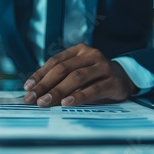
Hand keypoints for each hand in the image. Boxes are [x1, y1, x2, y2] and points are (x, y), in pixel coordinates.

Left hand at [22, 44, 138, 106]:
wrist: (125, 79)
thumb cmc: (95, 78)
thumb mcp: (79, 72)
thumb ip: (61, 78)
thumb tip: (35, 92)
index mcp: (80, 50)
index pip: (55, 61)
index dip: (40, 74)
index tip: (28, 88)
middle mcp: (92, 55)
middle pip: (63, 69)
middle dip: (45, 85)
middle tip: (32, 99)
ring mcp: (104, 67)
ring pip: (77, 77)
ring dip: (58, 91)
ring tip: (45, 102)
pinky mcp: (113, 81)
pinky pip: (94, 89)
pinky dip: (79, 96)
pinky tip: (67, 103)